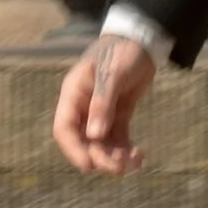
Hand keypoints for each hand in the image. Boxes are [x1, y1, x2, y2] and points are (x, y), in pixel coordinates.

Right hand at [53, 31, 155, 173]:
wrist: (143, 40)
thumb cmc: (123, 50)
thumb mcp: (113, 73)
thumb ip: (103, 103)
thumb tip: (95, 136)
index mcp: (73, 94)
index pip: (64, 128)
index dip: (73, 150)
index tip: (88, 166)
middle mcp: (84, 107)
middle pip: (84, 142)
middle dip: (100, 157)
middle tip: (120, 167)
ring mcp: (101, 112)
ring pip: (102, 144)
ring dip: (116, 157)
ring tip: (136, 162)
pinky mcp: (118, 115)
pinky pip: (118, 139)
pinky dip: (126, 150)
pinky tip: (140, 157)